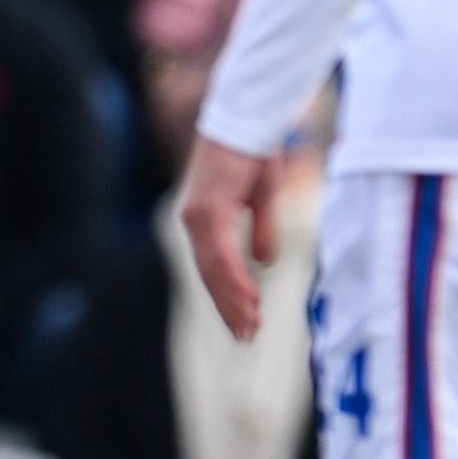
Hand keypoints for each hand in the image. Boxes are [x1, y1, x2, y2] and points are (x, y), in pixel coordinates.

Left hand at [178, 134, 280, 340]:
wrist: (248, 122)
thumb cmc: (253, 153)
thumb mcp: (261, 199)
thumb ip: (259, 230)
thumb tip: (263, 260)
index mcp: (204, 221)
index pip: (212, 268)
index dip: (226, 295)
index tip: (243, 321)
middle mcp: (194, 222)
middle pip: (209, 275)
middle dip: (228, 307)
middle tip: (246, 336)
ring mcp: (198, 217)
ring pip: (213, 271)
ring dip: (232, 301)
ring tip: (249, 326)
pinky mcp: (208, 210)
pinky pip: (219, 253)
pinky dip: (233, 279)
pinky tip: (247, 299)